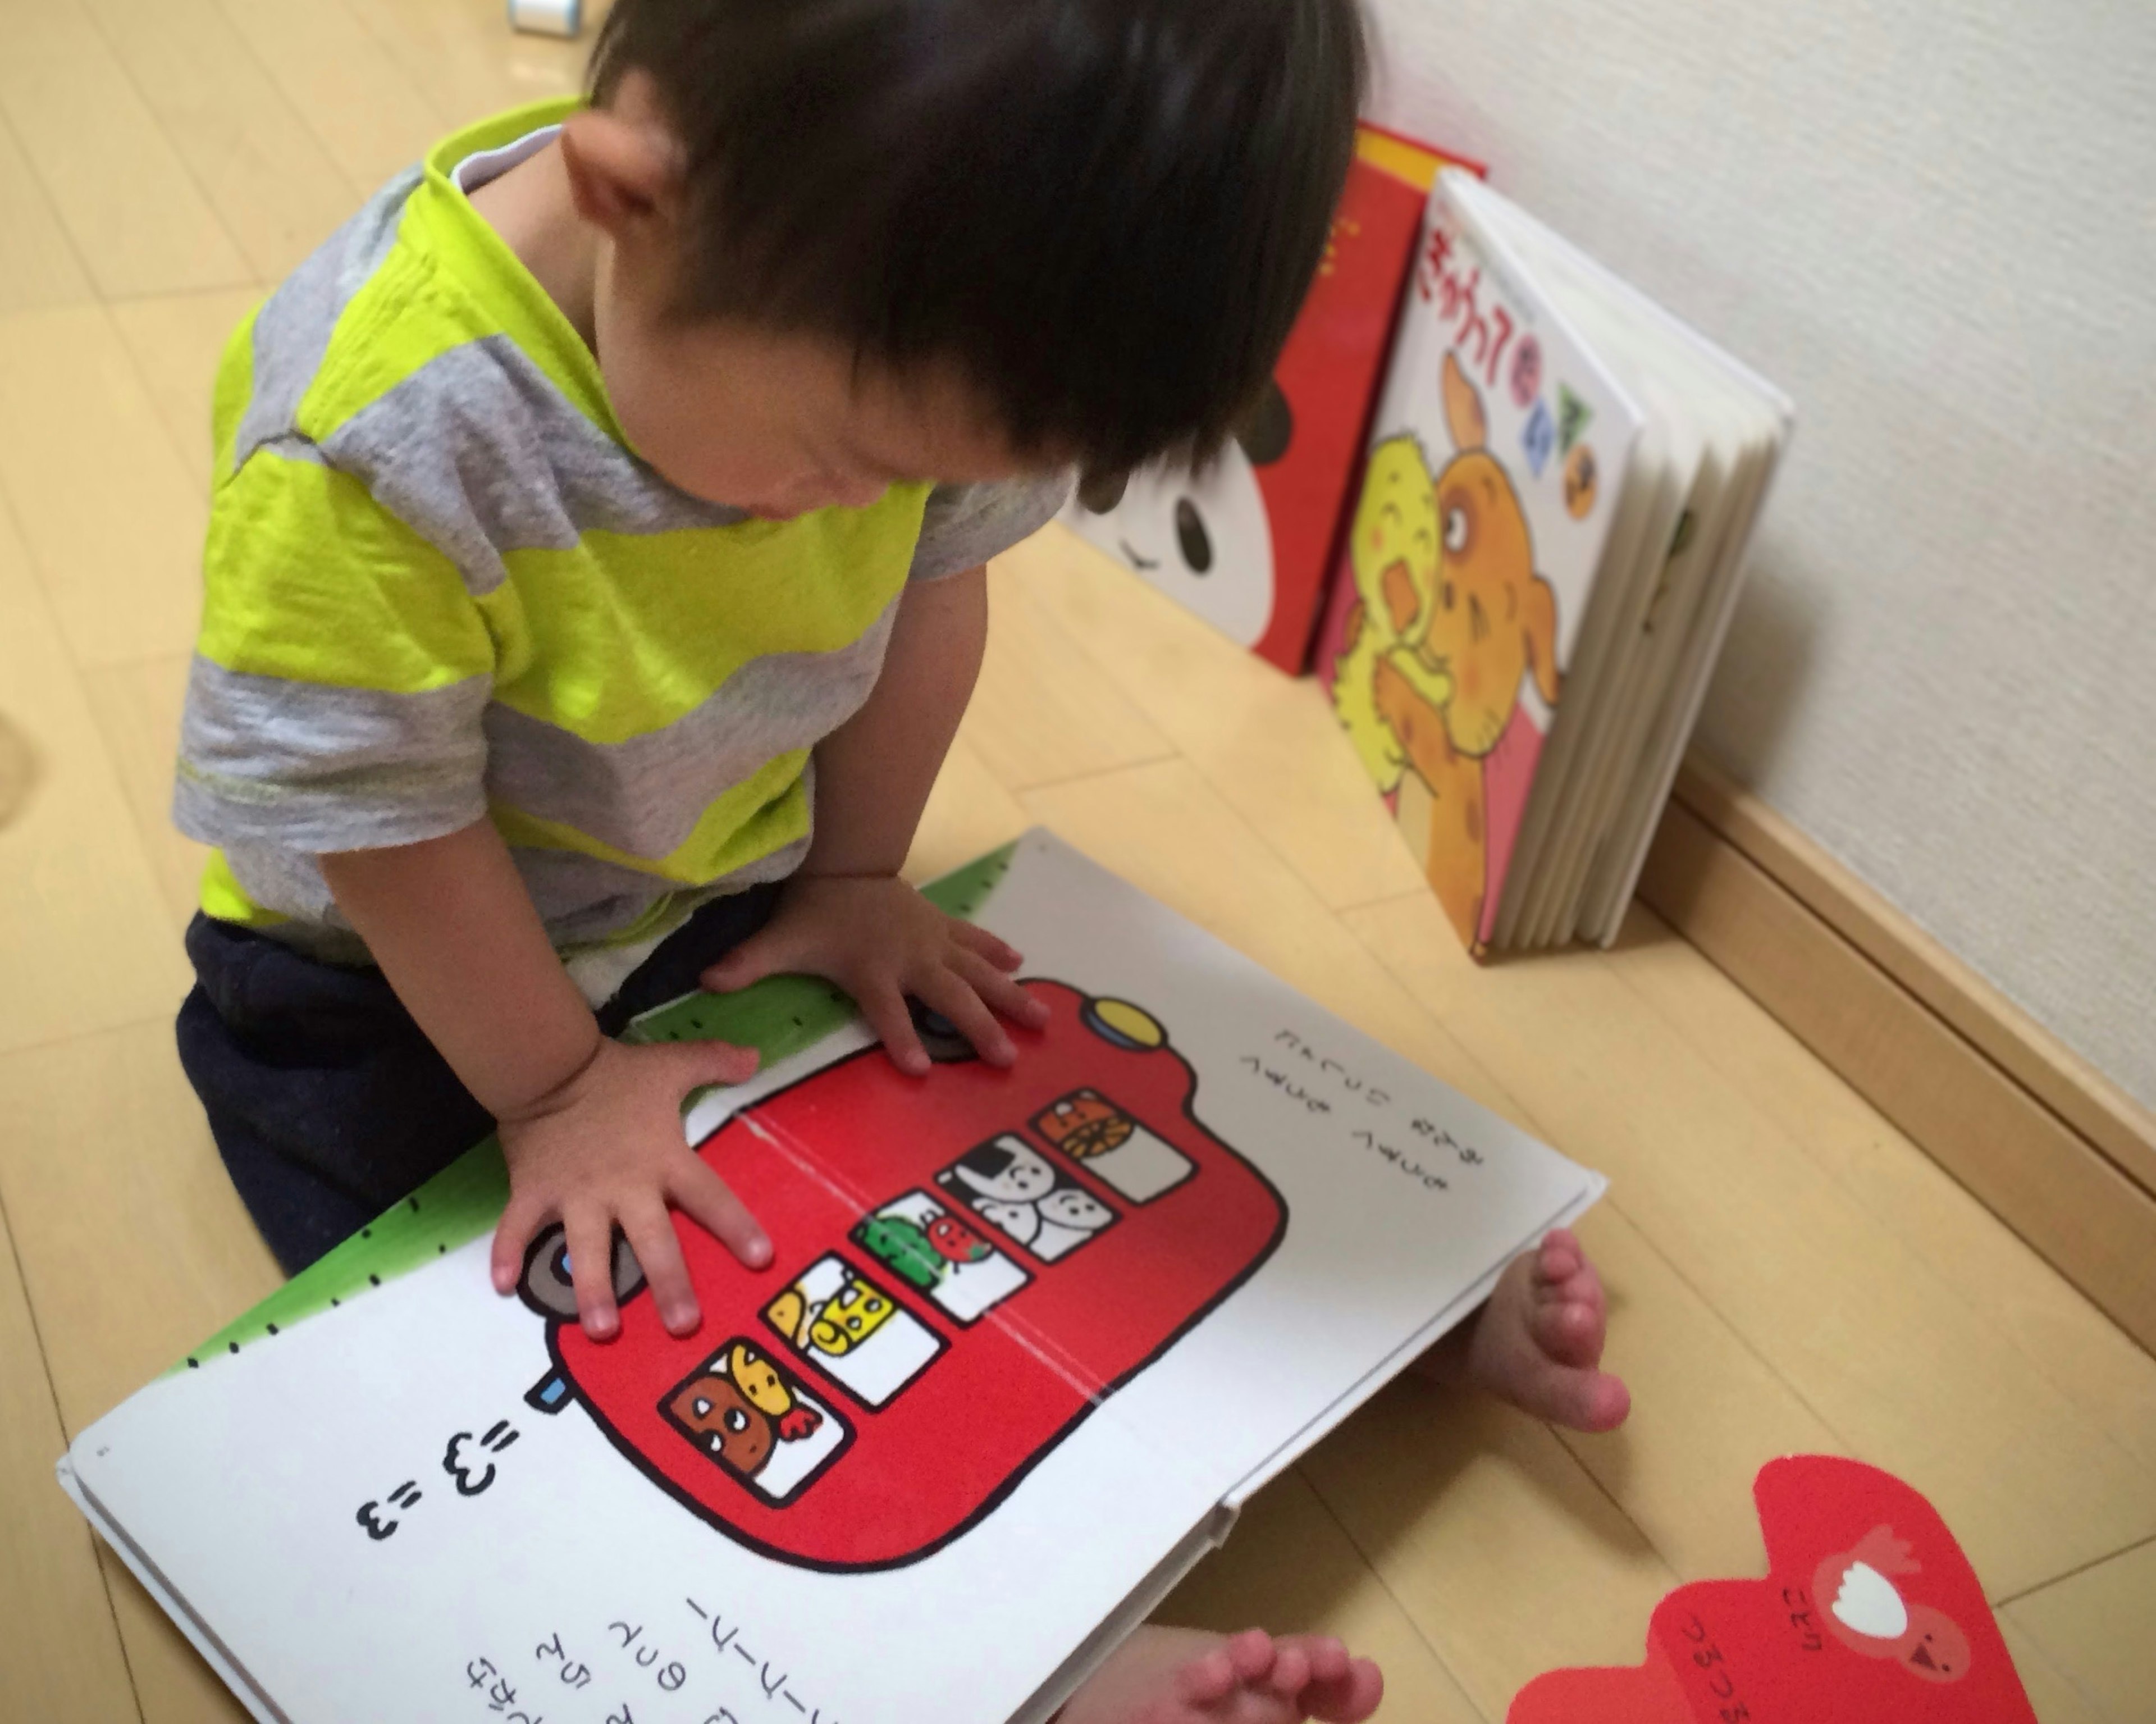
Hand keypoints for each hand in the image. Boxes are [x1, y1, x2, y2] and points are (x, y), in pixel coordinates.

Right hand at [489, 1037, 768, 1341]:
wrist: (548, 1063)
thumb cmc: (616, 1072)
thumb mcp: (671, 1064)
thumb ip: (715, 1062)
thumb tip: (757, 1057)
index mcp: (663, 1161)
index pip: (710, 1197)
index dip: (737, 1226)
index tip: (761, 1259)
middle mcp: (624, 1187)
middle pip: (653, 1242)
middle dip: (669, 1284)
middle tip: (684, 1326)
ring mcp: (576, 1195)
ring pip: (587, 1250)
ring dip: (593, 1290)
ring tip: (603, 1330)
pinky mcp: (533, 1191)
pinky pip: (517, 1228)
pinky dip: (506, 1254)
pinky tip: (504, 1287)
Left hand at [697, 873, 1049, 1073]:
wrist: (840, 858)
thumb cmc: (813, 911)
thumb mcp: (780, 940)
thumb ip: (747, 963)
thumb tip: (705, 982)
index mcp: (873, 970)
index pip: (887, 1011)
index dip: (901, 1037)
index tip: (920, 1069)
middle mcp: (910, 958)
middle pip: (950, 997)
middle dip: (978, 1026)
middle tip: (1007, 1058)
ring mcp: (932, 941)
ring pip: (976, 971)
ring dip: (1008, 995)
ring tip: (1041, 1018)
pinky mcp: (940, 925)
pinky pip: (974, 939)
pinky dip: (997, 951)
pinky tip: (1023, 964)